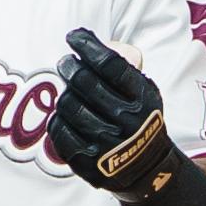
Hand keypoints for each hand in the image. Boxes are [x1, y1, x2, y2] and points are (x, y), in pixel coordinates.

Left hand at [47, 28, 177, 199]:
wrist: (148, 168)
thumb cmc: (140, 119)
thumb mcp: (144, 93)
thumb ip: (122, 68)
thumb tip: (86, 39)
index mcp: (143, 100)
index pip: (110, 64)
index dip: (88, 45)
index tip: (74, 37)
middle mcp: (128, 123)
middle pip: (84, 81)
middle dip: (69, 65)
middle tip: (65, 62)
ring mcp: (108, 146)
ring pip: (67, 105)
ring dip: (64, 93)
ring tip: (70, 93)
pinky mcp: (89, 165)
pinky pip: (58, 131)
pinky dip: (57, 119)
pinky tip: (64, 116)